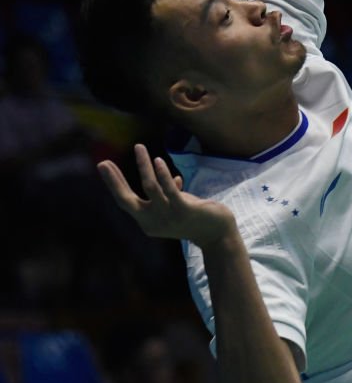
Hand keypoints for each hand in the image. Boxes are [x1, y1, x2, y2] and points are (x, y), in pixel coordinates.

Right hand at [97, 144, 235, 247]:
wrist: (218, 234)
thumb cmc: (197, 219)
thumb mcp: (179, 205)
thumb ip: (171, 194)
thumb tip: (173, 178)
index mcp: (147, 222)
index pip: (124, 201)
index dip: (113, 184)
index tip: (104, 165)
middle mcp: (153, 222)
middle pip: (126, 200)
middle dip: (113, 180)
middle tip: (103, 162)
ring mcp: (168, 217)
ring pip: (149, 187)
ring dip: (143, 165)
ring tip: (139, 148)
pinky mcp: (183, 210)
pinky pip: (169, 189)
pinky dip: (162, 173)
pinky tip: (157, 160)